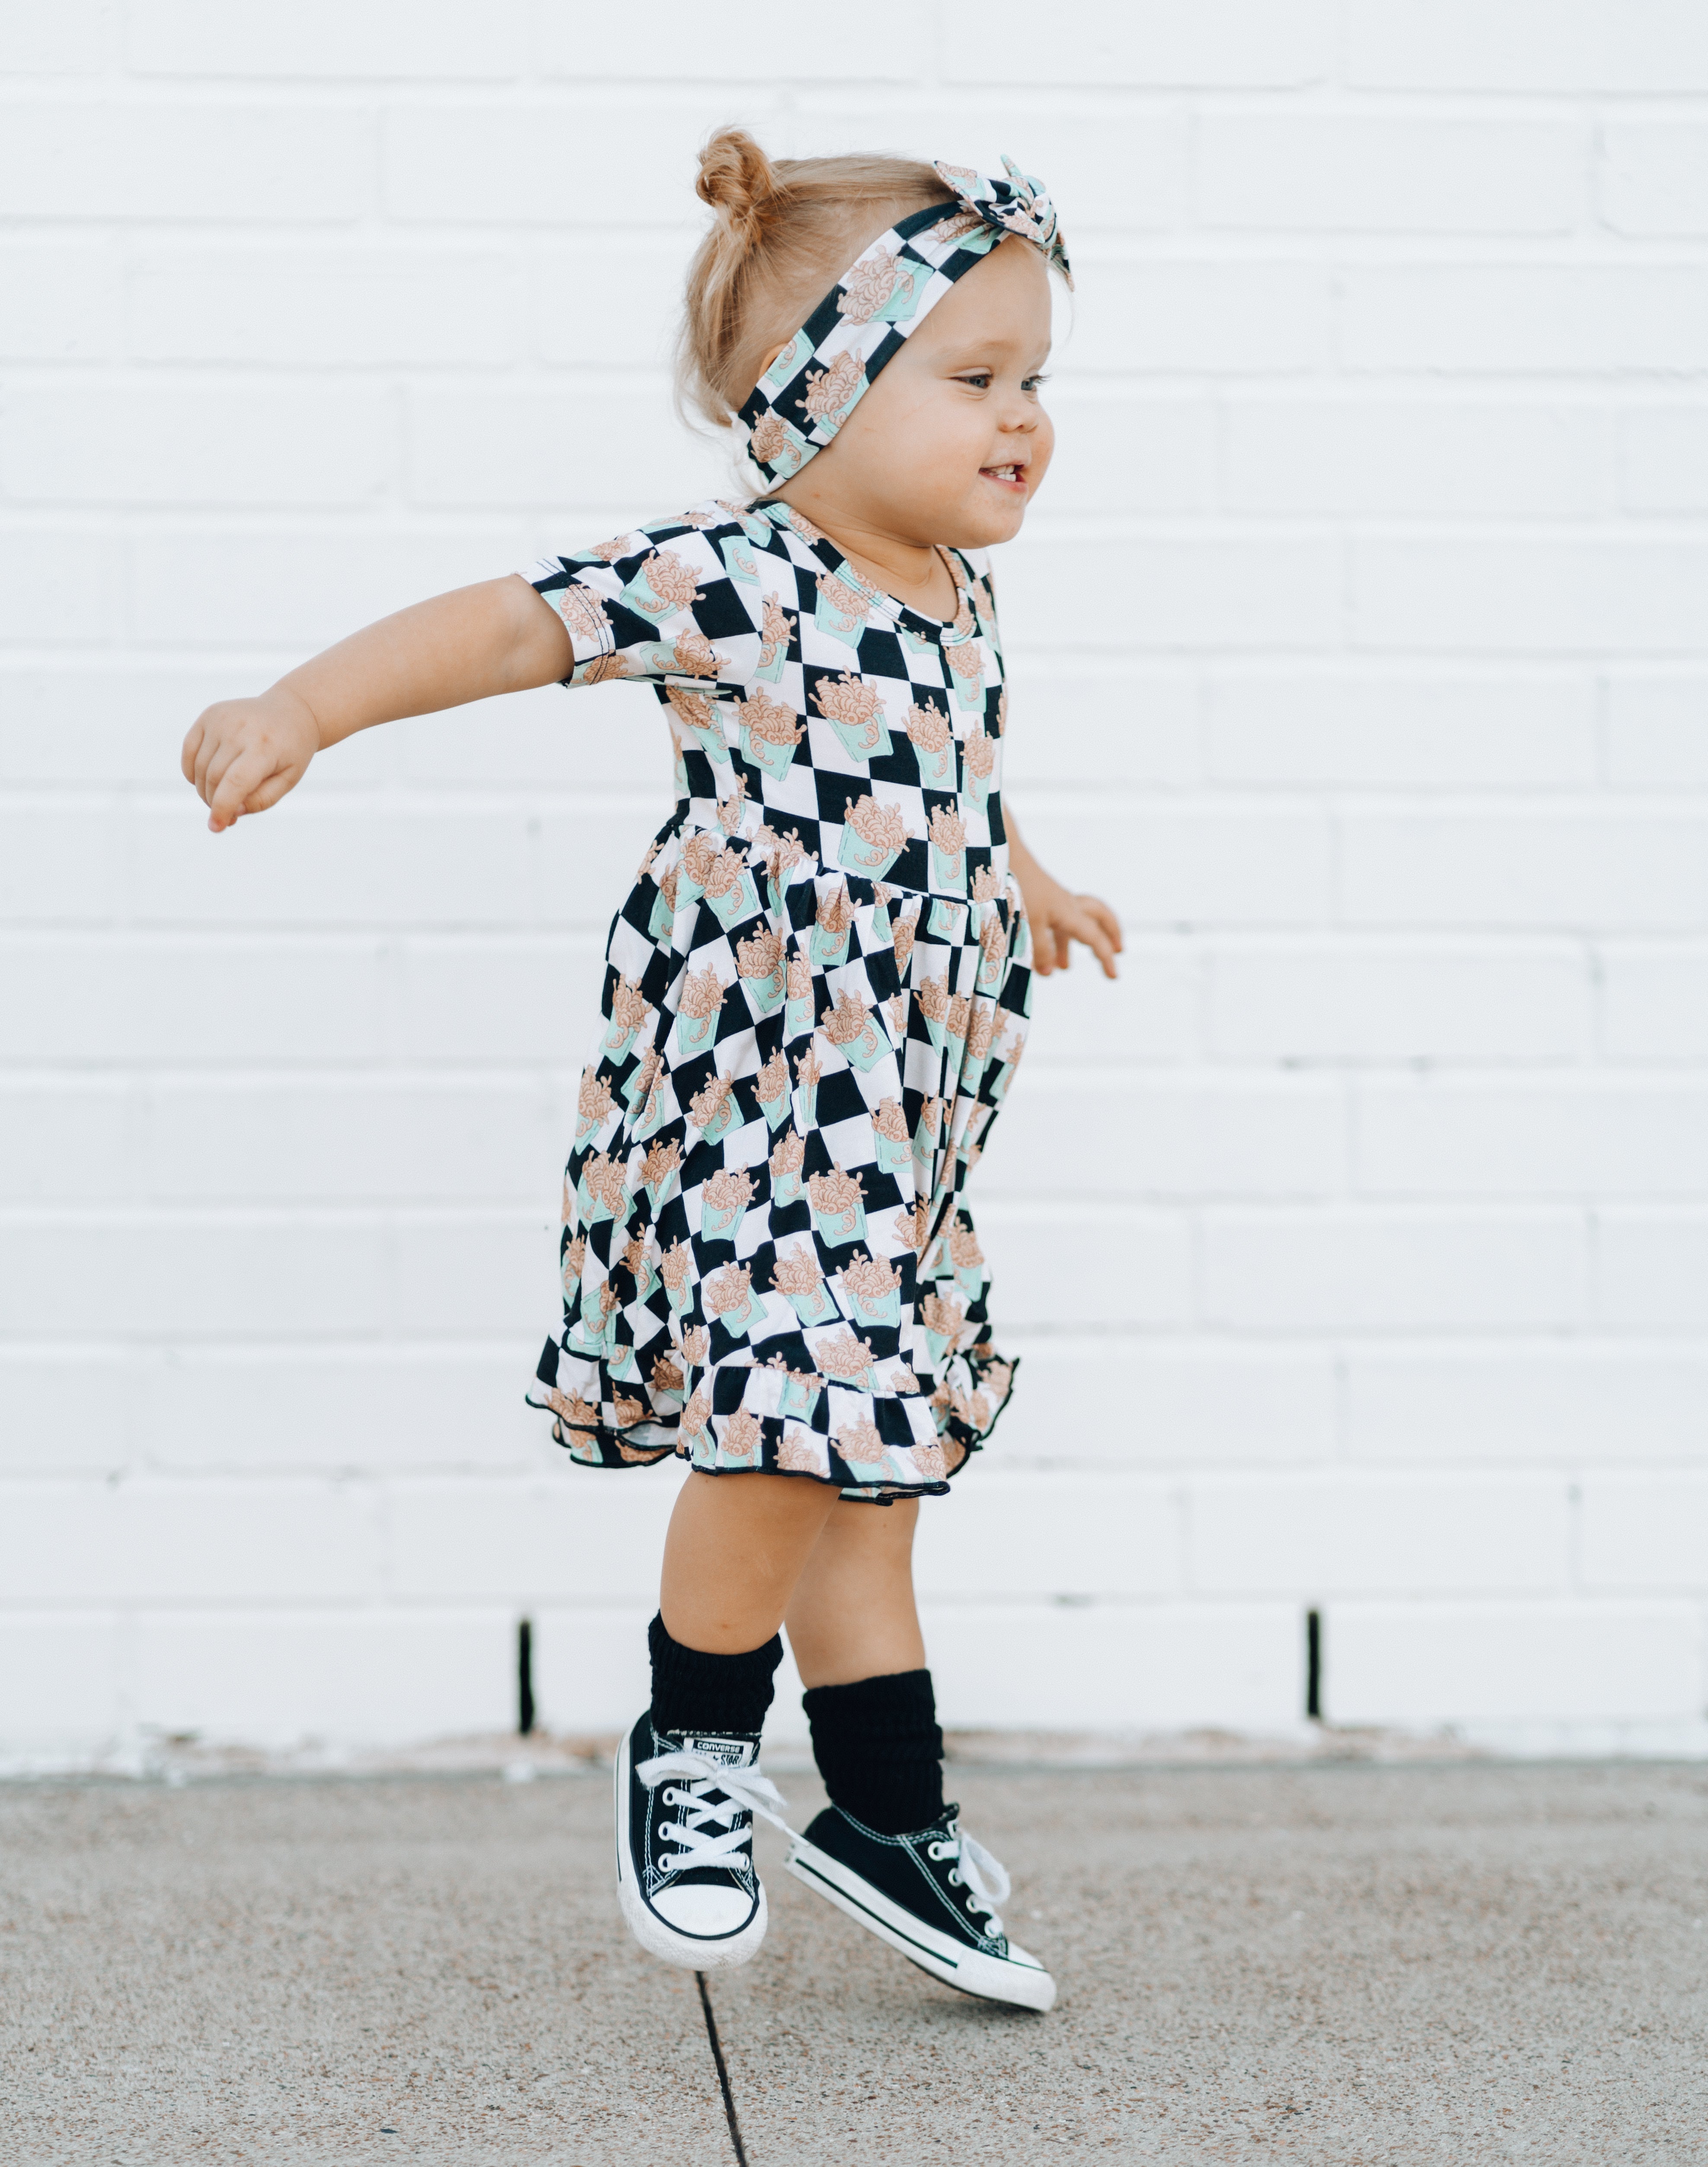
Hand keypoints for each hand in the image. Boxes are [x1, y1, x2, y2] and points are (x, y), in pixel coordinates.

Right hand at [181, 686, 319, 832]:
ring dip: (205, 789)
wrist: (290, 713)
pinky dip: (193, 770)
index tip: (216, 827)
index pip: (235, 782)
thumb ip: (262, 799)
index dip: (222, 808)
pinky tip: (206, 780)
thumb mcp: (288, 779)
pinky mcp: (209, 715)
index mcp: (265, 746)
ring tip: (223, 796)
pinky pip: (189, 749)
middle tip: (228, 812)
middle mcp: (240, 729)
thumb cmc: (290, 751)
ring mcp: (222, 719)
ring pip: (200, 767)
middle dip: (216, 802)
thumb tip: (233, 811)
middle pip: (214, 777)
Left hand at [1013, 853, 1122, 978]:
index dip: (1105, 957)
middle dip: (1110, 933)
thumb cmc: (1016, 888)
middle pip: (1099, 915)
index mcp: (1068, 911)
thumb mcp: (1028, 923)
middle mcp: (1066, 903)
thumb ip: (1039, 950)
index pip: (1094, 937)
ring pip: (1074, 920)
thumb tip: (1049, 972)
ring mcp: (1053, 898)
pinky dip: (1052, 937)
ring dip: (1072, 943)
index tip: (1114, 976)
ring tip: (1065, 967)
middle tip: (1117, 950)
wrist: (1002, 855)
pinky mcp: (1038, 896)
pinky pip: (1053, 919)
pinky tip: (1040, 949)